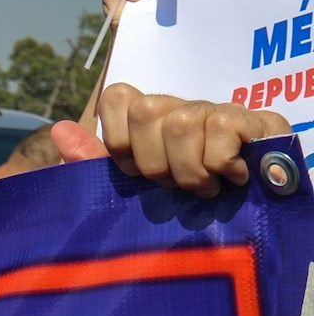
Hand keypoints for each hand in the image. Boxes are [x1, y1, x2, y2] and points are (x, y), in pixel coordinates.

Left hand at [51, 83, 292, 196]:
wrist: (253, 219)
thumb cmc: (185, 203)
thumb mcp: (136, 189)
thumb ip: (95, 162)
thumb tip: (58, 129)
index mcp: (149, 118)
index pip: (117, 96)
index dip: (119, 140)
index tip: (135, 173)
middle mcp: (182, 106)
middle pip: (146, 110)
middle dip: (155, 163)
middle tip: (174, 185)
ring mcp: (218, 110)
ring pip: (183, 122)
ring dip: (190, 171)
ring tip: (204, 187)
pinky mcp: (257, 120)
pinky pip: (222, 128)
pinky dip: (221, 165)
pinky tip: (232, 178)